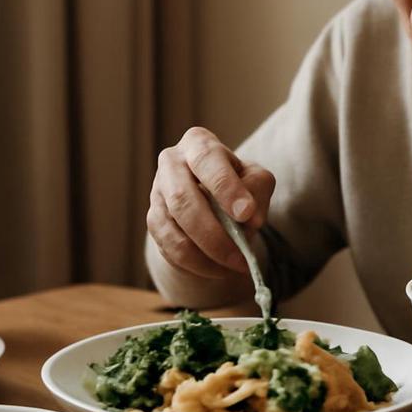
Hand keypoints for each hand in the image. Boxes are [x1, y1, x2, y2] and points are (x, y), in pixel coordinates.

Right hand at [147, 127, 275, 278]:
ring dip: (206, 253)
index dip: (226, 187)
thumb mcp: (256, 180)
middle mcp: (171, 163)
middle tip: (240, 256)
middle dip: (213, 233)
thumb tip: (251, 218)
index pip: (207, 160)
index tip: (246, 214)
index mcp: (198, 143)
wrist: (213, 201)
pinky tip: (218, 268)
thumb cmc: (237, 184)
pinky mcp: (153, 220)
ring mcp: (157, 192)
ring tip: (234, 265)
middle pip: (183, 199)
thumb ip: (258, 190)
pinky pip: (170, 247)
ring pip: (174, 228)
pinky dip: (196, 263)